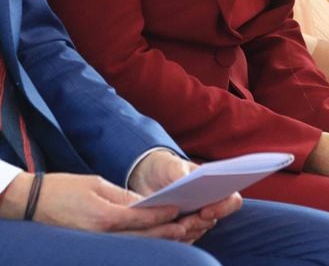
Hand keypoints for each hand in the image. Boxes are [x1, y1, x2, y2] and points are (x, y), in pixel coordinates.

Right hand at [0, 172, 187, 239]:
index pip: (142, 218)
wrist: (32, 204)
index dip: (163, 215)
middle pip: (144, 239)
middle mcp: (103, 235)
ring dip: (160, 242)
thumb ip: (123, 196)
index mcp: (105, 216)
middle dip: (169, 233)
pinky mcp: (95, 248)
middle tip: (191, 226)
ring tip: (182, 234)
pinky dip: (144, 244)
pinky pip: (125, 248)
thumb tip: (146, 204)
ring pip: (137, 247)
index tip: (181, 210)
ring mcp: (99, 245)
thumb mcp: (96, 184)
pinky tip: (157, 239)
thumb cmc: (65, 189)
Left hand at [129, 150, 241, 241]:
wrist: (148, 178)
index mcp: (215, 186)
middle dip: (199, 223)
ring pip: (198, 232)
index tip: (205, 211)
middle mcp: (209, 204)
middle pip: (213, 221)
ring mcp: (196, 219)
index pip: (232, 200)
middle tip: (184, 222)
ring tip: (173, 224)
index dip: (224, 208)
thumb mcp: (171, 166)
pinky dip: (175, 236)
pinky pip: (184, 240)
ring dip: (186, 230)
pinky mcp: (182, 231)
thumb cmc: (167, 168)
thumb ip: (180, 172)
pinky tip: (166, 229)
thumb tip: (186, 180)